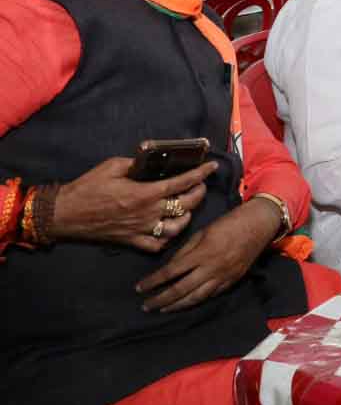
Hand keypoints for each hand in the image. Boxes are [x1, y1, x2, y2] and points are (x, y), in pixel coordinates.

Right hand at [52, 157, 215, 252]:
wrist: (64, 214)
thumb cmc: (87, 188)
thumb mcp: (113, 167)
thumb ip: (137, 163)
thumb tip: (152, 159)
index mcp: (145, 193)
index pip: (182, 183)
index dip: (201, 174)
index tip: (212, 167)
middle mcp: (148, 213)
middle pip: (186, 205)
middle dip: (198, 193)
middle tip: (199, 185)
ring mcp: (141, 230)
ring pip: (177, 228)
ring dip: (186, 217)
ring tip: (187, 208)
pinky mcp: (131, 241)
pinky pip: (157, 245)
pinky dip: (168, 239)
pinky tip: (169, 229)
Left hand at [135, 195, 280, 311]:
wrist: (259, 225)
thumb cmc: (229, 223)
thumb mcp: (203, 231)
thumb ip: (186, 250)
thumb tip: (170, 266)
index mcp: (201, 253)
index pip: (171, 272)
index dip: (153, 281)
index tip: (139, 288)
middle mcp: (211, 268)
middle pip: (181, 290)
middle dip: (161, 299)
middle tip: (146, 306)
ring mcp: (223, 277)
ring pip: (196, 298)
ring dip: (176, 306)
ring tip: (163, 309)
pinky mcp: (232, 281)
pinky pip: (211, 295)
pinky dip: (197, 301)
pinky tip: (187, 303)